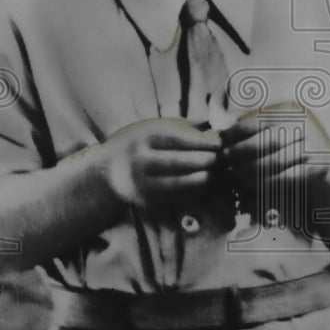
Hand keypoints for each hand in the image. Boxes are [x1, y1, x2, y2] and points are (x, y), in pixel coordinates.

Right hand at [103, 117, 221, 209]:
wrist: (108, 171)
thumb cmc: (139, 144)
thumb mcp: (152, 128)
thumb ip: (181, 129)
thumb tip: (213, 134)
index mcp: (143, 138)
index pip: (178, 139)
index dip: (202, 142)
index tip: (219, 144)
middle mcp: (140, 161)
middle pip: (179, 162)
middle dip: (205, 161)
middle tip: (221, 159)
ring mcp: (142, 183)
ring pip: (179, 183)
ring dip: (202, 179)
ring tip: (216, 173)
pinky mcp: (147, 201)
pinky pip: (176, 198)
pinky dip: (194, 192)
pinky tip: (204, 185)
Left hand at [220, 101, 313, 194]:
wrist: (328, 173)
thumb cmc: (295, 153)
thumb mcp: (278, 136)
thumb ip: (254, 131)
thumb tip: (222, 130)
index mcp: (294, 114)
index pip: (263, 119)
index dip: (240, 129)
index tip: (222, 137)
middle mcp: (305, 128)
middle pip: (268, 139)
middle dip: (243, 149)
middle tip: (225, 157)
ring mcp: (313, 148)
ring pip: (276, 160)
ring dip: (250, 168)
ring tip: (234, 171)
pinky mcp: (317, 169)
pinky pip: (286, 177)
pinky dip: (265, 182)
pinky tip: (249, 183)